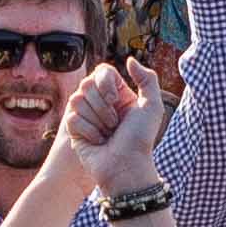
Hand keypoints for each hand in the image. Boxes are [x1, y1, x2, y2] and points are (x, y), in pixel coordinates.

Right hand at [62, 60, 173, 200]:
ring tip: (107, 134)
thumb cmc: (141, 139)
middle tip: (115, 124)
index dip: (105, 84)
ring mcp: (86, 116)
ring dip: (96, 120)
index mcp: (117, 94)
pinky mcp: (74, 131)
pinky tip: (98, 142)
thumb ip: (147, 78)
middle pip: (85, 84)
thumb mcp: (152, 106)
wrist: (126, 166)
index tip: (115, 99)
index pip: (102, 72)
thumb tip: (129, 60)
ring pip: (76, 100)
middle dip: (102, 106)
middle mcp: (100, 102)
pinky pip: (72, 119)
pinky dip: (88, 132)